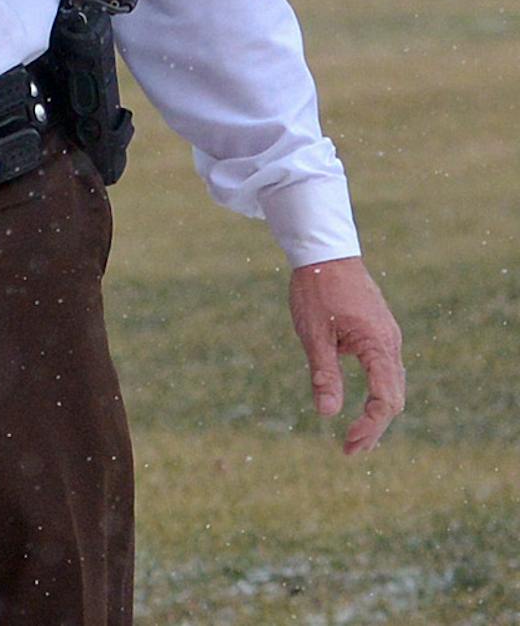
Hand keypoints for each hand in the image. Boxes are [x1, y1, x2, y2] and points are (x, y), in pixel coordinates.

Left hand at [289, 256, 404, 454]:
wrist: (325, 254)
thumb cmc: (316, 290)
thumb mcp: (313, 334)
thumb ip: (324, 374)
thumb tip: (328, 413)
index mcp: (378, 345)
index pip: (385, 399)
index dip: (370, 426)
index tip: (348, 443)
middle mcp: (390, 344)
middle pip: (393, 398)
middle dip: (374, 427)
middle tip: (350, 451)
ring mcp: (388, 337)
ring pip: (391, 385)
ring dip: (376, 413)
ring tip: (355, 438)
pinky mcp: (380, 333)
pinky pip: (385, 370)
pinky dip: (376, 393)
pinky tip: (360, 405)